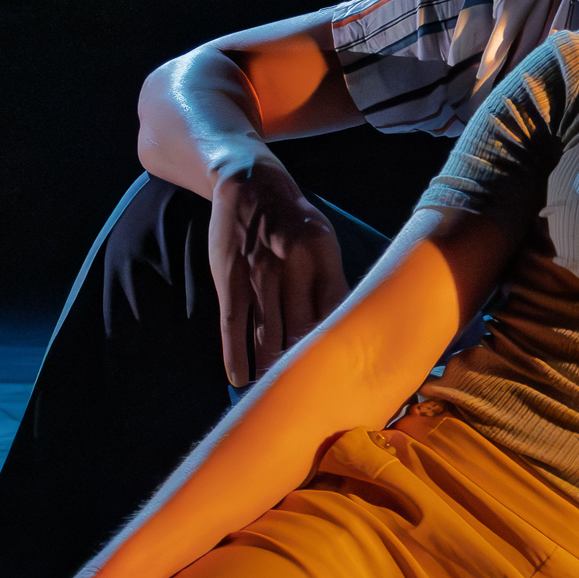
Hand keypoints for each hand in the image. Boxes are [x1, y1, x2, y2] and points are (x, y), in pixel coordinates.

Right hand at [208, 156, 348, 390]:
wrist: (248, 182)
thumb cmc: (293, 218)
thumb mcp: (324, 237)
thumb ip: (333, 277)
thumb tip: (348, 321)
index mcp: (324, 255)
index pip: (338, 309)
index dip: (340, 344)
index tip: (345, 373)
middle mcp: (294, 266)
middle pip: (304, 328)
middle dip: (308, 364)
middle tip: (313, 395)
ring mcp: (259, 274)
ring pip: (268, 333)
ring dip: (271, 368)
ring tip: (275, 395)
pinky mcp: (230, 279)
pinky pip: (233, 325)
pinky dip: (235, 355)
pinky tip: (239, 379)